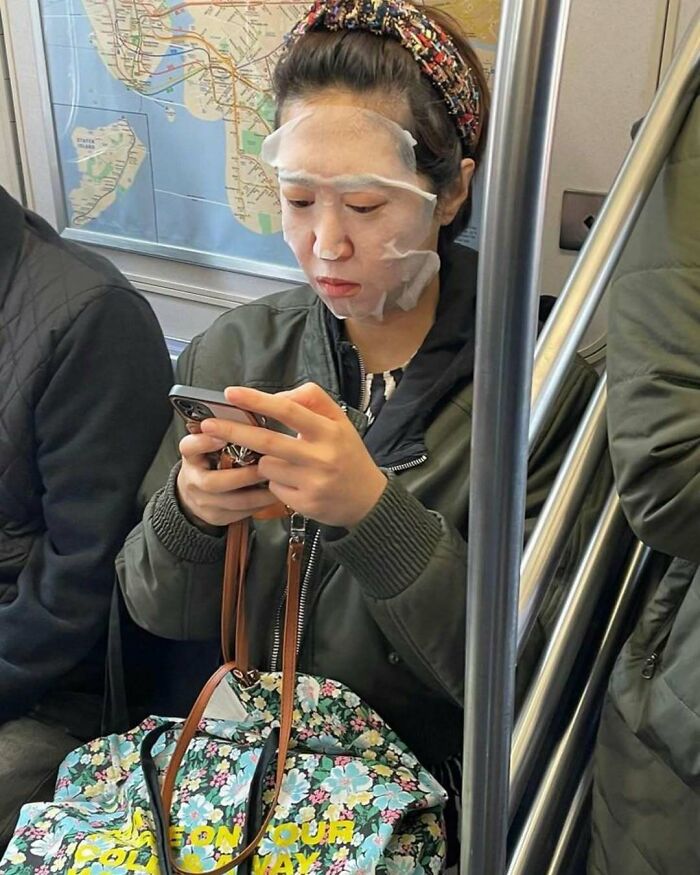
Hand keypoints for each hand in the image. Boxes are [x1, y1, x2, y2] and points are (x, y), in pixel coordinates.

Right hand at [176, 430, 278, 527]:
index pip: (190, 447)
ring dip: (258, 492)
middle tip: (265, 466)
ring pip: (232, 502)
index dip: (205, 442)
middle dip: (243, 475)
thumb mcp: (210, 441)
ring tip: (278, 481)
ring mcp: (203, 501)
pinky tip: (275, 494)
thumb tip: (254, 409)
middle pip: (213, 482)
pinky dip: (261, 504)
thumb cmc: (210, 460)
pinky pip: (241, 513)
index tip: (223, 435)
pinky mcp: (216, 517)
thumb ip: (226, 429)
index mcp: (191, 455)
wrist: (194, 492)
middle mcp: (193, 479)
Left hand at [199, 384, 387, 527]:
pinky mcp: (304, 504)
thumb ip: (311, 401)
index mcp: (329, 431)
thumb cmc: (347, 454)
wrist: (368, 499)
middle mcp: (321, 457)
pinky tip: (295, 482)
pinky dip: (277, 481)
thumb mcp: (339, 421)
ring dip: (265, 461)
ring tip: (287, 462)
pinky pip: (274, 487)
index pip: (288, 410)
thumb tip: (275, 398)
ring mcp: (312, 482)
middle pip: (267, 442)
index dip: (257, 401)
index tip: (231, 394)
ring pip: (267, 466)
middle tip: (208, 425)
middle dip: (233, 432)